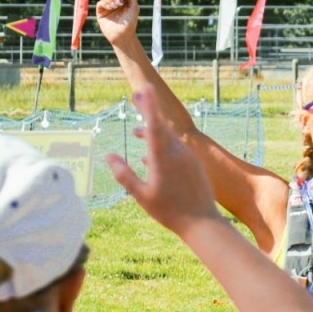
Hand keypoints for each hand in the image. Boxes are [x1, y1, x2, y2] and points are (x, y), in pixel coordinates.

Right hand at [96, 0, 139, 45]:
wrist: (123, 35)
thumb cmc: (130, 22)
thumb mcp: (134, 7)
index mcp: (124, 0)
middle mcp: (115, 2)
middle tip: (119, 1)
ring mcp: (107, 6)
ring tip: (115, 5)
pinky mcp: (101, 12)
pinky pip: (100, 3)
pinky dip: (105, 3)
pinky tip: (110, 8)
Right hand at [106, 86, 220, 236]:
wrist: (203, 223)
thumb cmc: (169, 212)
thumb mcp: (141, 195)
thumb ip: (124, 175)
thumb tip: (109, 156)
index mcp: (163, 158)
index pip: (154, 125)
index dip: (150, 105)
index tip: (146, 88)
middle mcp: (179, 153)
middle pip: (161, 126)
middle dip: (149, 110)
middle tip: (136, 95)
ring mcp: (189, 158)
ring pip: (169, 138)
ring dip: (153, 132)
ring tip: (137, 132)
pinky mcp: (195, 165)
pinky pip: (177, 149)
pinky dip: (163, 146)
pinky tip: (150, 156)